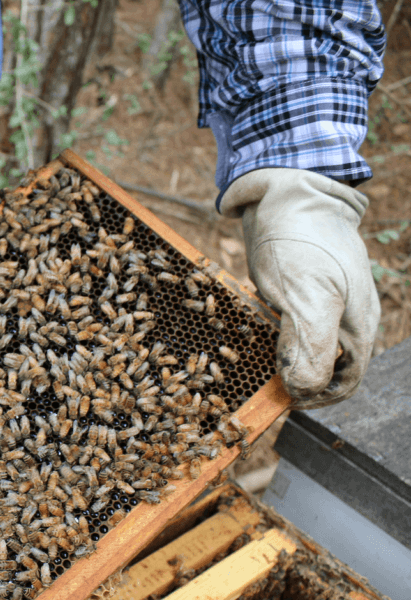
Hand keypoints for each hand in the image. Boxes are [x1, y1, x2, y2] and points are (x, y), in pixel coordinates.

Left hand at [221, 168, 379, 408]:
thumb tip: (307, 388)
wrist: (285, 187)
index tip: (281, 401)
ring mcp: (329, 297)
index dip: (315, 398)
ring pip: (310, 344)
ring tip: (255, 359)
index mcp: (358, 324)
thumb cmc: (299, 241)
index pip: (346, 381)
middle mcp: (348, 314)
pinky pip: (294, 320)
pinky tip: (254, 328)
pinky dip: (275, 332)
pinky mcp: (305, 284)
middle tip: (261, 382)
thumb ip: (312, 347)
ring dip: (284, 357)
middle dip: (298, 379)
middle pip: (329, 366)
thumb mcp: (306, 297)